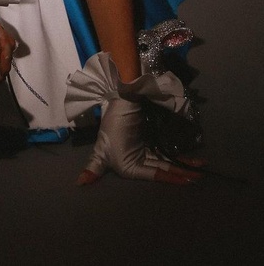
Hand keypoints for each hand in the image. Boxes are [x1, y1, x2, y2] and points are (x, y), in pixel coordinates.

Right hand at [78, 98, 203, 185]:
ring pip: (168, 161)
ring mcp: (147, 149)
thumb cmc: (112, 124)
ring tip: (201, 167)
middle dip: (182, 173)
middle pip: (164, 168)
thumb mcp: (102, 149)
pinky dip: (180, 155)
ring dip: (184, 164)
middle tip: (201, 176)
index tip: (187, 181)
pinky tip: (193, 158)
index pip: (153, 174)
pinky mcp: (153, 138)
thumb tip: (78, 184)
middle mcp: (139, 160)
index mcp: (128, 166)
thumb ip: (94, 167)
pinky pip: (168, 150)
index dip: (171, 178)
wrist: (119, 95)